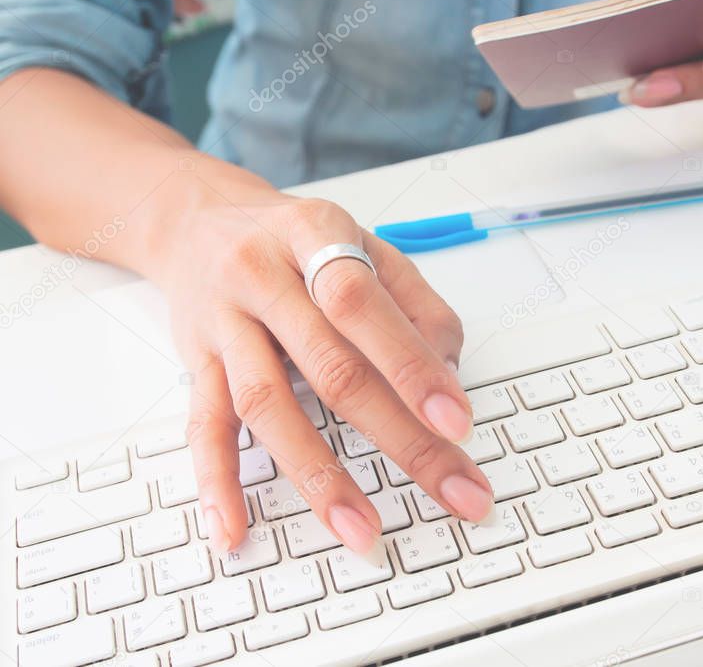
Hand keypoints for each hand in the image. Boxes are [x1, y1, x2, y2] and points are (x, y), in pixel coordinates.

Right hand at [146, 163, 492, 553]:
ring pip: (267, 405)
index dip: (411, 365)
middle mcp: (263, 277)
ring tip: (361, 530)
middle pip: (330, 367)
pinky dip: (218, 481)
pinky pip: (203, 426)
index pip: (364, 303)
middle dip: (400, 438)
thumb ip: (415, 303)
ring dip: (318, 476)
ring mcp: (223, 323)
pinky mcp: (196, 362)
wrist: (197, 221)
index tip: (456, 421)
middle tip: (452, 490)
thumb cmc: (297, 240)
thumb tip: (449, 377)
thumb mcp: (365, 244)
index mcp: (316, 236)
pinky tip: (234, 529)